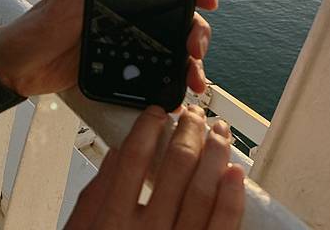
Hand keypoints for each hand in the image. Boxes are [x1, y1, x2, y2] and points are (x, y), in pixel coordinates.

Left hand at [0, 0, 217, 96]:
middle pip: (178, 17)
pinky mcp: (127, 65)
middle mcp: (131, 13)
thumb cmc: (38, 28)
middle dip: (196, 31)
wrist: (19, 70)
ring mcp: (131, 40)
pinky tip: (180, 90)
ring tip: (195, 78)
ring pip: (173, 45)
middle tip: (196, 48)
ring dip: (191, 60)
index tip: (207, 0)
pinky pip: (159, 70)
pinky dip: (174, 79)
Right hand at [65, 105, 244, 229]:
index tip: (157, 112)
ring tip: (219, 131)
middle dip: (188, 132)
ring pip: (202, 190)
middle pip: (173, 168)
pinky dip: (231, 198)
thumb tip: (117, 153)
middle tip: (194, 115)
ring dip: (215, 154)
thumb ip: (94, 197)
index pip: (132, 161)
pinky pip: (222, 228)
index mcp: (110, 225)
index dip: (147, 129)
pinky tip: (235, 173)